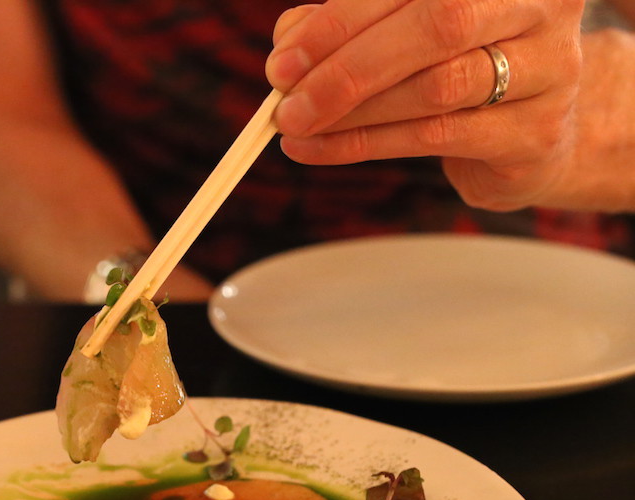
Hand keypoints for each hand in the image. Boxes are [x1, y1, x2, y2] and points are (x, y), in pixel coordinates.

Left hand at [265, 0, 584, 210]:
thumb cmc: (452, 66)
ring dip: (352, 114)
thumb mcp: (397, 31)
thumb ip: (343, 26)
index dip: (339, 21)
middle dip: (348, 68)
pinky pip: (437, 137)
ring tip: (297, 128)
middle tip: (287, 105)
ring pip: (437, 88)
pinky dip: (364, 145)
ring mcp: (550, 70)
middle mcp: (539, 6)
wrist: (529, 131)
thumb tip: (289, 46)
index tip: (284, 60)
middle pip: (438, 25)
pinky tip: (318, 150)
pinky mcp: (535, 134)